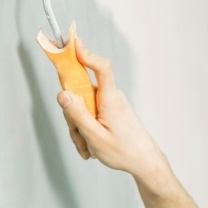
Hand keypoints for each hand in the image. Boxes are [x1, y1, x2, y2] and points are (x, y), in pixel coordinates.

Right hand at [56, 40, 166, 184]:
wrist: (145, 162)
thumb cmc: (125, 152)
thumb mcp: (96, 137)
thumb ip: (78, 115)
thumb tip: (62, 94)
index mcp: (110, 99)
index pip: (101, 68)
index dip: (86, 54)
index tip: (72, 44)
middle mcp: (111, 97)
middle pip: (81, 93)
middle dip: (74, 116)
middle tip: (80, 138)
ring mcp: (110, 104)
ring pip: (82, 107)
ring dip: (80, 128)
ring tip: (88, 147)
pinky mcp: (109, 111)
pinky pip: (90, 115)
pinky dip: (87, 131)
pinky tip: (91, 146)